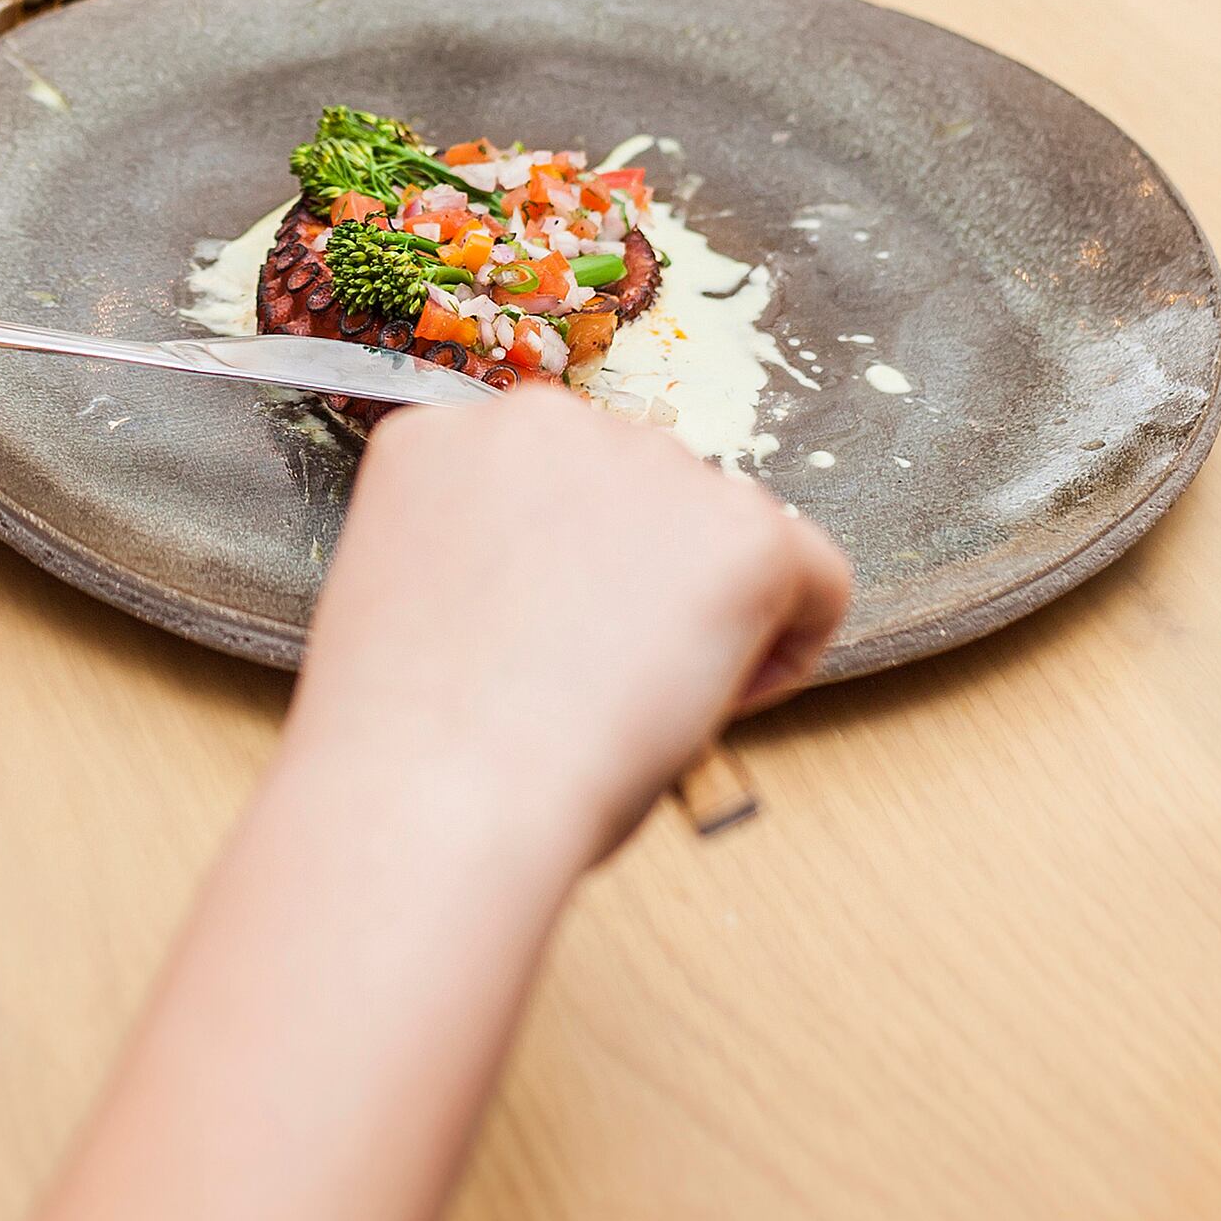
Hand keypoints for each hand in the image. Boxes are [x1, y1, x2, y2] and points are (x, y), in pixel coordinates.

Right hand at [287, 388, 849, 872]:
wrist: (432, 798)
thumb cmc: (405, 749)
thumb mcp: (417, 610)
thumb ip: (490, 571)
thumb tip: (577, 611)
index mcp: (449, 439)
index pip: (548, 484)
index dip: (564, 575)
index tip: (553, 651)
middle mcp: (547, 422)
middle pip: (640, 497)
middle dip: (640, 584)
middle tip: (605, 689)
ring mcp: (649, 466)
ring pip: (721, 533)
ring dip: (705, 612)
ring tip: (647, 709)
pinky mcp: (740, 530)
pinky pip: (815, 577)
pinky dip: (792, 644)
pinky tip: (726, 703)